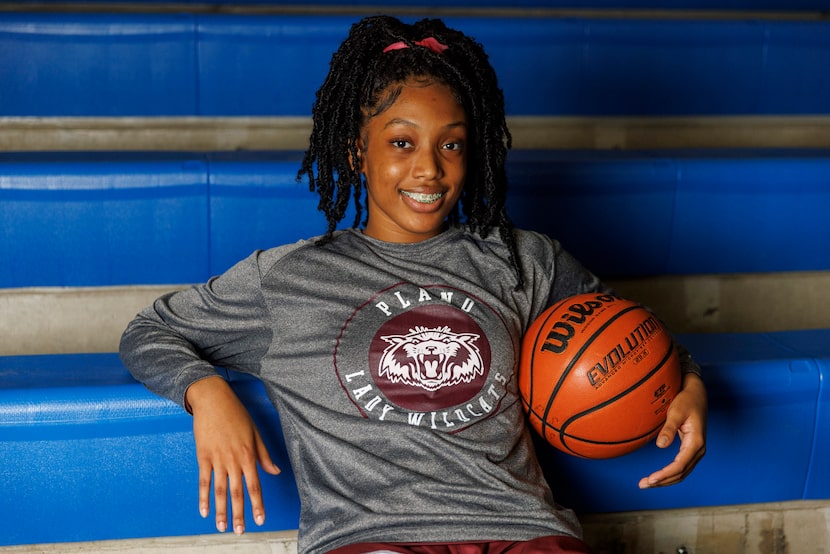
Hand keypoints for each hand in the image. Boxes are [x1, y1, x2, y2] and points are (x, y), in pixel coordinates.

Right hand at [186, 376, 280, 533]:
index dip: (257, 504)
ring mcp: (217, 459)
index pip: (255, 485)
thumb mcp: (255, 432)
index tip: (260, 520)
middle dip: (240, 514)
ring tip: (222, 527)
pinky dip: (203, 497)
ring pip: (220, 490)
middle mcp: (233, 460)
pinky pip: (204, 481)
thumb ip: (264, 454)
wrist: (213, 399)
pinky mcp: (203, 456)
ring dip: (221, 511)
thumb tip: (275, 471)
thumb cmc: (236, 413)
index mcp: (248, 454)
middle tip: (241, 531)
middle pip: (236, 492)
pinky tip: (204, 511)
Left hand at [639, 372, 706, 488]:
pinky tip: (658, 476)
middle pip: (680, 473)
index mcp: (696, 442)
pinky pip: (681, 467)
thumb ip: (669, 429)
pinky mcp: (690, 450)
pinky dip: (670, 474)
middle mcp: (698, 450)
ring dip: (665, 480)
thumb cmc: (686, 401)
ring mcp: (696, 451)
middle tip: (643, 485)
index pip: (680, 465)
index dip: (665, 474)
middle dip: (662, 481)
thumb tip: (660, 446)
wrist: (696, 394)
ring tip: (647, 484)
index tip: (651, 479)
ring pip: (681, 473)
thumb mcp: (676, 412)